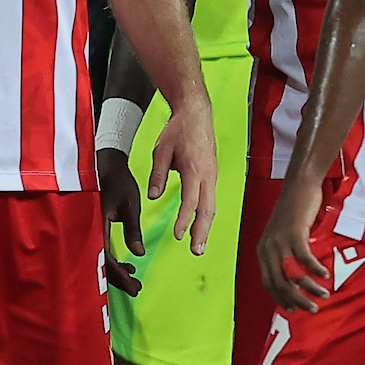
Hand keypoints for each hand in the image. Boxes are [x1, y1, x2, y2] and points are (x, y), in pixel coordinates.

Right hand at [97, 147, 143, 294]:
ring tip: (134, 278)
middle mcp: (89, 228)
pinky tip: (128, 264)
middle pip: (100, 262)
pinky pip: (100, 249)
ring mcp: (89, 228)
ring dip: (116, 270)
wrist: (104, 164)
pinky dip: (112, 260)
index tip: (135, 285)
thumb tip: (138, 253)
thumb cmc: (118, 181)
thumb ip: (132, 229)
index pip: (106, 256)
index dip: (119, 273)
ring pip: (99, 258)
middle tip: (136, 289)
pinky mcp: (93, 227)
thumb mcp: (130, 204)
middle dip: (118, 278)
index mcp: (97, 223)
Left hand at [148, 95, 215, 252]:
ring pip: (211, 206)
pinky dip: (206, 215)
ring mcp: (212, 175)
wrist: (196, 113)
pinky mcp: (212, 174)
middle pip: (207, 210)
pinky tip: (201, 226)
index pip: (190, 201)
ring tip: (199, 245)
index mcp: (194, 169)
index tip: (177, 235)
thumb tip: (152, 196)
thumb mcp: (161, 150)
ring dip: (206, 227)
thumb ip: (157, 174)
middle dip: (202, 232)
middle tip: (196, 251)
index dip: (184, 220)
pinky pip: (211, 199)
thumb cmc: (178, 130)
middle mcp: (207, 175)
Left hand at [254, 180, 329, 313]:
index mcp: (262, 251)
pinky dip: (315, 269)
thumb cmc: (294, 211)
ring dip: (309, 288)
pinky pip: (304, 258)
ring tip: (323, 295)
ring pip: (293, 274)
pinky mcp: (294, 233)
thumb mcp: (282, 235)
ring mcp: (280, 241)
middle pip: (280, 284)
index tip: (294, 310)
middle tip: (312, 309)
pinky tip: (325, 275)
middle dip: (297, 300)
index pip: (268, 284)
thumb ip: (283, 254)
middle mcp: (267, 248)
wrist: (299, 185)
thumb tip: (294, 276)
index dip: (280, 299)